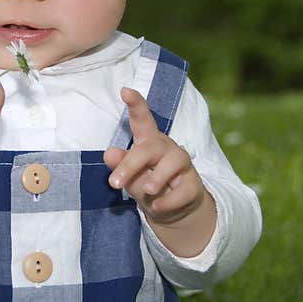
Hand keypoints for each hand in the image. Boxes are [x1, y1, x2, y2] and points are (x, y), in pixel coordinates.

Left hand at [104, 87, 207, 225]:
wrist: (172, 210)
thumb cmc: (147, 184)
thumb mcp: (130, 176)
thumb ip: (121, 165)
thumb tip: (109, 153)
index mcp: (148, 142)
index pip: (142, 119)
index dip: (136, 104)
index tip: (125, 90)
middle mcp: (166, 148)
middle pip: (150, 148)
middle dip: (131, 164)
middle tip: (114, 183)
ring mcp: (182, 165)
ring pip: (173, 163)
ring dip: (157, 178)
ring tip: (147, 192)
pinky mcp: (193, 185)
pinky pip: (182, 190)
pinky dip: (168, 200)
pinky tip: (157, 207)